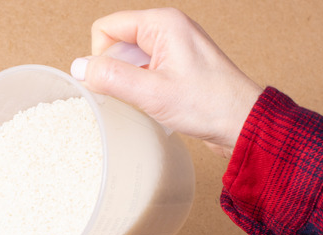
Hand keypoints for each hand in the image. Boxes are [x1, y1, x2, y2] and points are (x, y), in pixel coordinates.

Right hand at [71, 8, 262, 155]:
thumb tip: (78, 67)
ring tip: (148, 99)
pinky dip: (142, 85)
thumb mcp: (151, 93)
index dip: (100, 57)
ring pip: (129, 57)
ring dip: (129, 80)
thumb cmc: (208, 105)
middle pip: (116, 41)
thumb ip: (110, 77)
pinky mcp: (178, 63)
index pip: (106, 28)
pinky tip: (154, 102)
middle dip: (115, 70)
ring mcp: (174, 45)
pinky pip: (144, 67)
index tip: (112, 83)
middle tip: (134, 93)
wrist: (243, 122)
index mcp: (162, 23)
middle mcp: (168, 27)